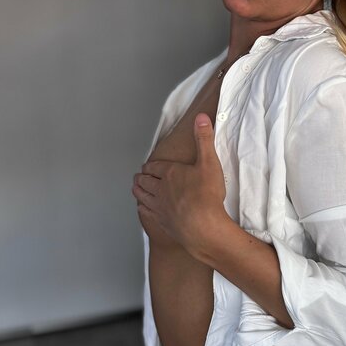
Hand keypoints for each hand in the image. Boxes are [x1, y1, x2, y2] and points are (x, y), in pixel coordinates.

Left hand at [132, 114, 228, 255]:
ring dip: (138, 190)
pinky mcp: (162, 222)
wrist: (204, 227)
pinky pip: (146, 213)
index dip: (151, 165)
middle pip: (145, 181)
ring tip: (136, 188)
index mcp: (170, 173)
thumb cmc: (207, 196)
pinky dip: (142, 208)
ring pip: (143, 196)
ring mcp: (159, 207)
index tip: (149, 165)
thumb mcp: (209, 162)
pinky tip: (142, 208)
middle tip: (139, 175)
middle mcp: (160, 189)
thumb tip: (200, 117)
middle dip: (142, 176)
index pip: (155, 166)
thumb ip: (204, 139)